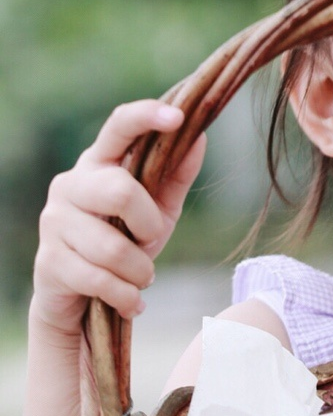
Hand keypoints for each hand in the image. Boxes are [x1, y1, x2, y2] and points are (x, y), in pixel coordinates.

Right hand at [32, 100, 206, 338]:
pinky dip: (126, 295)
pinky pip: (100, 280)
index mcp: (99, 162)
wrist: (81, 297)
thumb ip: (175, 175)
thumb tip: (200, 138)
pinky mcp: (49, 260)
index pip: (118, 126)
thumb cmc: (124, 241)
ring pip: (112, 247)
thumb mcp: (157, 209)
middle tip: (150, 241)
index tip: (179, 117)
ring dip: (139, 271)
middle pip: (119, 191)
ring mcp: (54, 221)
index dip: (147, 116)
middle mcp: (70, 184)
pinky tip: (129, 299)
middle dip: (148, 225)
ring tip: (140, 276)